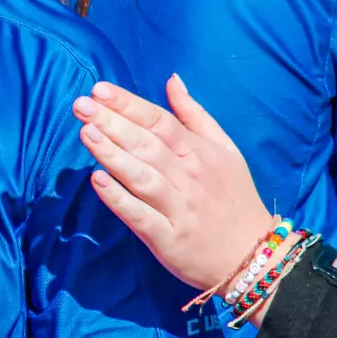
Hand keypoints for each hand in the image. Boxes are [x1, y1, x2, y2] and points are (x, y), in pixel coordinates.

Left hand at [74, 75, 275, 291]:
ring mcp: (179, 208)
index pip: (160, 122)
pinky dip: (119, 199)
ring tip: (85, 132)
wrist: (255, 257)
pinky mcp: (169, 238)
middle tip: (81, 104)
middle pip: (147, 145)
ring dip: (112, 154)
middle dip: (112, 122)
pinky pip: (141, 216)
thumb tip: (171, 80)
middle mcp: (189, 177)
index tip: (99, 89)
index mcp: (200, 153)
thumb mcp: (225, 150)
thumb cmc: (235, 198)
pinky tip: (97, 181)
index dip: (129, 105)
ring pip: (142, 176)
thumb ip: (195, 115)